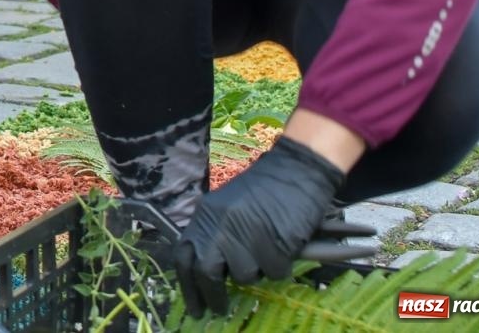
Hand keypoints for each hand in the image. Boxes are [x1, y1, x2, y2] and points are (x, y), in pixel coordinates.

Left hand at [173, 136, 372, 315]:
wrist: (294, 170)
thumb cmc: (262, 189)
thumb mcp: (226, 207)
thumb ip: (214, 234)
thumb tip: (208, 272)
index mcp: (205, 216)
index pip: (184, 257)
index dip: (187, 286)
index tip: (195, 307)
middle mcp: (220, 226)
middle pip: (207, 273)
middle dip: (213, 296)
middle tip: (219, 309)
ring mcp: (246, 235)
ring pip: (244, 275)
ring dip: (256, 271)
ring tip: (265, 253)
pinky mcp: (274, 242)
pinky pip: (274, 271)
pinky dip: (280, 267)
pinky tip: (283, 248)